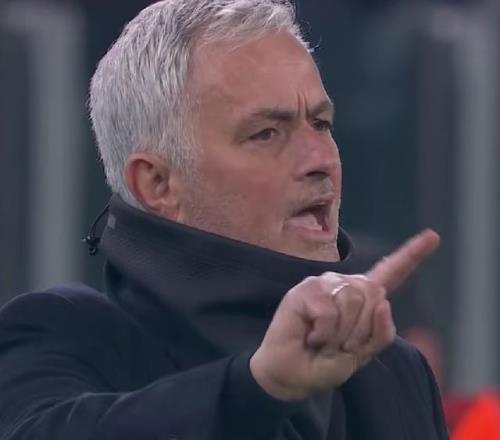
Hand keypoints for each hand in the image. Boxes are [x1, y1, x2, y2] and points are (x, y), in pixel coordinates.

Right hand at [250, 229, 439, 400]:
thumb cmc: (325, 363)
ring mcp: (324, 285)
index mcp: (361, 298)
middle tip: (339, 345)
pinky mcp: (304, 291)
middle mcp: (344, 285)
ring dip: (342, 335)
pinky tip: (310, 336)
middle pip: (374, 295)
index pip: (391, 273)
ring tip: (323, 341)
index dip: (412, 255)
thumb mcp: (363, 353)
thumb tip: (381, 300)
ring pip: (353, 302)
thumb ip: (381, 330)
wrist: (292, 375)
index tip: (433, 236)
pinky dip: (324, 334)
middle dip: (361, 331)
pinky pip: (329, 311)